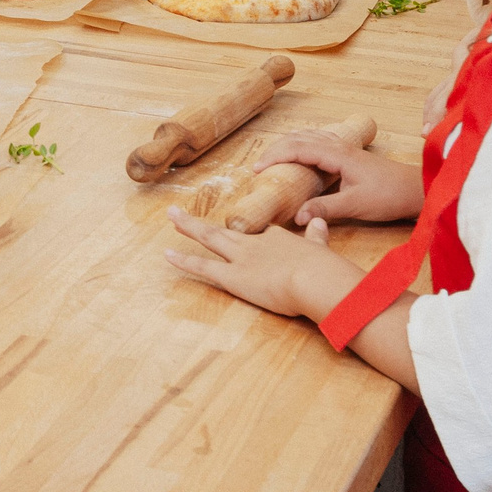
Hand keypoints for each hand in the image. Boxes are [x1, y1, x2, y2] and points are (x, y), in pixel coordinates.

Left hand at [164, 209, 363, 320]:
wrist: (316, 279)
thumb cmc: (324, 269)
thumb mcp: (321, 248)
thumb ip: (317, 235)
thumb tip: (319, 222)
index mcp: (278, 238)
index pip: (262, 236)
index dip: (253, 238)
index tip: (248, 238)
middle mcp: (255, 243)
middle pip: (226, 230)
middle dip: (202, 223)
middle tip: (179, 213)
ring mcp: (241, 258)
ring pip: (210, 239)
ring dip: (189, 227)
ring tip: (172, 216)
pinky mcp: (233, 277)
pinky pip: (203, 267)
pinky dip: (184, 260)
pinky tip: (168, 255)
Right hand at [252, 133, 423, 224]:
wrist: (416, 190)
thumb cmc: (389, 196)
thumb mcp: (355, 205)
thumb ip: (324, 208)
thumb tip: (295, 215)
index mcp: (337, 155)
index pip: (297, 148)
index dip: (274, 156)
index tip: (256, 170)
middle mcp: (338, 146)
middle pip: (299, 138)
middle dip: (275, 149)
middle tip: (258, 166)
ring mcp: (344, 148)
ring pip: (308, 137)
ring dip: (288, 144)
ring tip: (271, 159)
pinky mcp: (349, 154)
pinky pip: (318, 141)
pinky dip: (301, 145)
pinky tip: (299, 154)